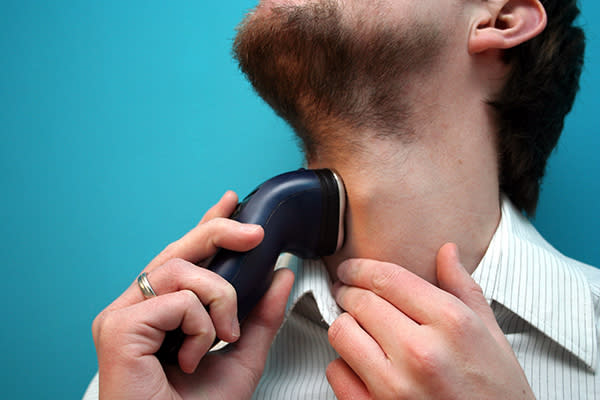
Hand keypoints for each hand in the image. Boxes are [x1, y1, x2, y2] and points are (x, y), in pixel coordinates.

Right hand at [92, 191, 294, 399]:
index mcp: (161, 310)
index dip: (207, 226)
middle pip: (179, 251)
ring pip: (181, 270)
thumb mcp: (242, 356)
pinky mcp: (117, 329)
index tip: (231, 202)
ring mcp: (122, 316)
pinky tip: (194, 356)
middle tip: (256, 233)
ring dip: (219, 299)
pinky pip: (177, 301)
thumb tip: (281, 275)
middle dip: (219, 232)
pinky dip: (201, 327)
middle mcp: (137, 307)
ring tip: (222, 336)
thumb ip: (261, 316)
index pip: (185, 256)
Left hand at [326, 243, 533, 399]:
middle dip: (348, 292)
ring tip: (358, 328)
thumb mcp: (491, 335)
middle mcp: (421, 353)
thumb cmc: (497, 393)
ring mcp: (395, 386)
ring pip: (341, 333)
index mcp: (452, 324)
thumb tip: (447, 251)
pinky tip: (362, 365)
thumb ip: (463, 288)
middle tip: (348, 293)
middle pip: (360, 301)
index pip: (388, 278)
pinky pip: (336, 372)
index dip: (361, 267)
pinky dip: (343, 364)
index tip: (351, 269)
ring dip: (345, 326)